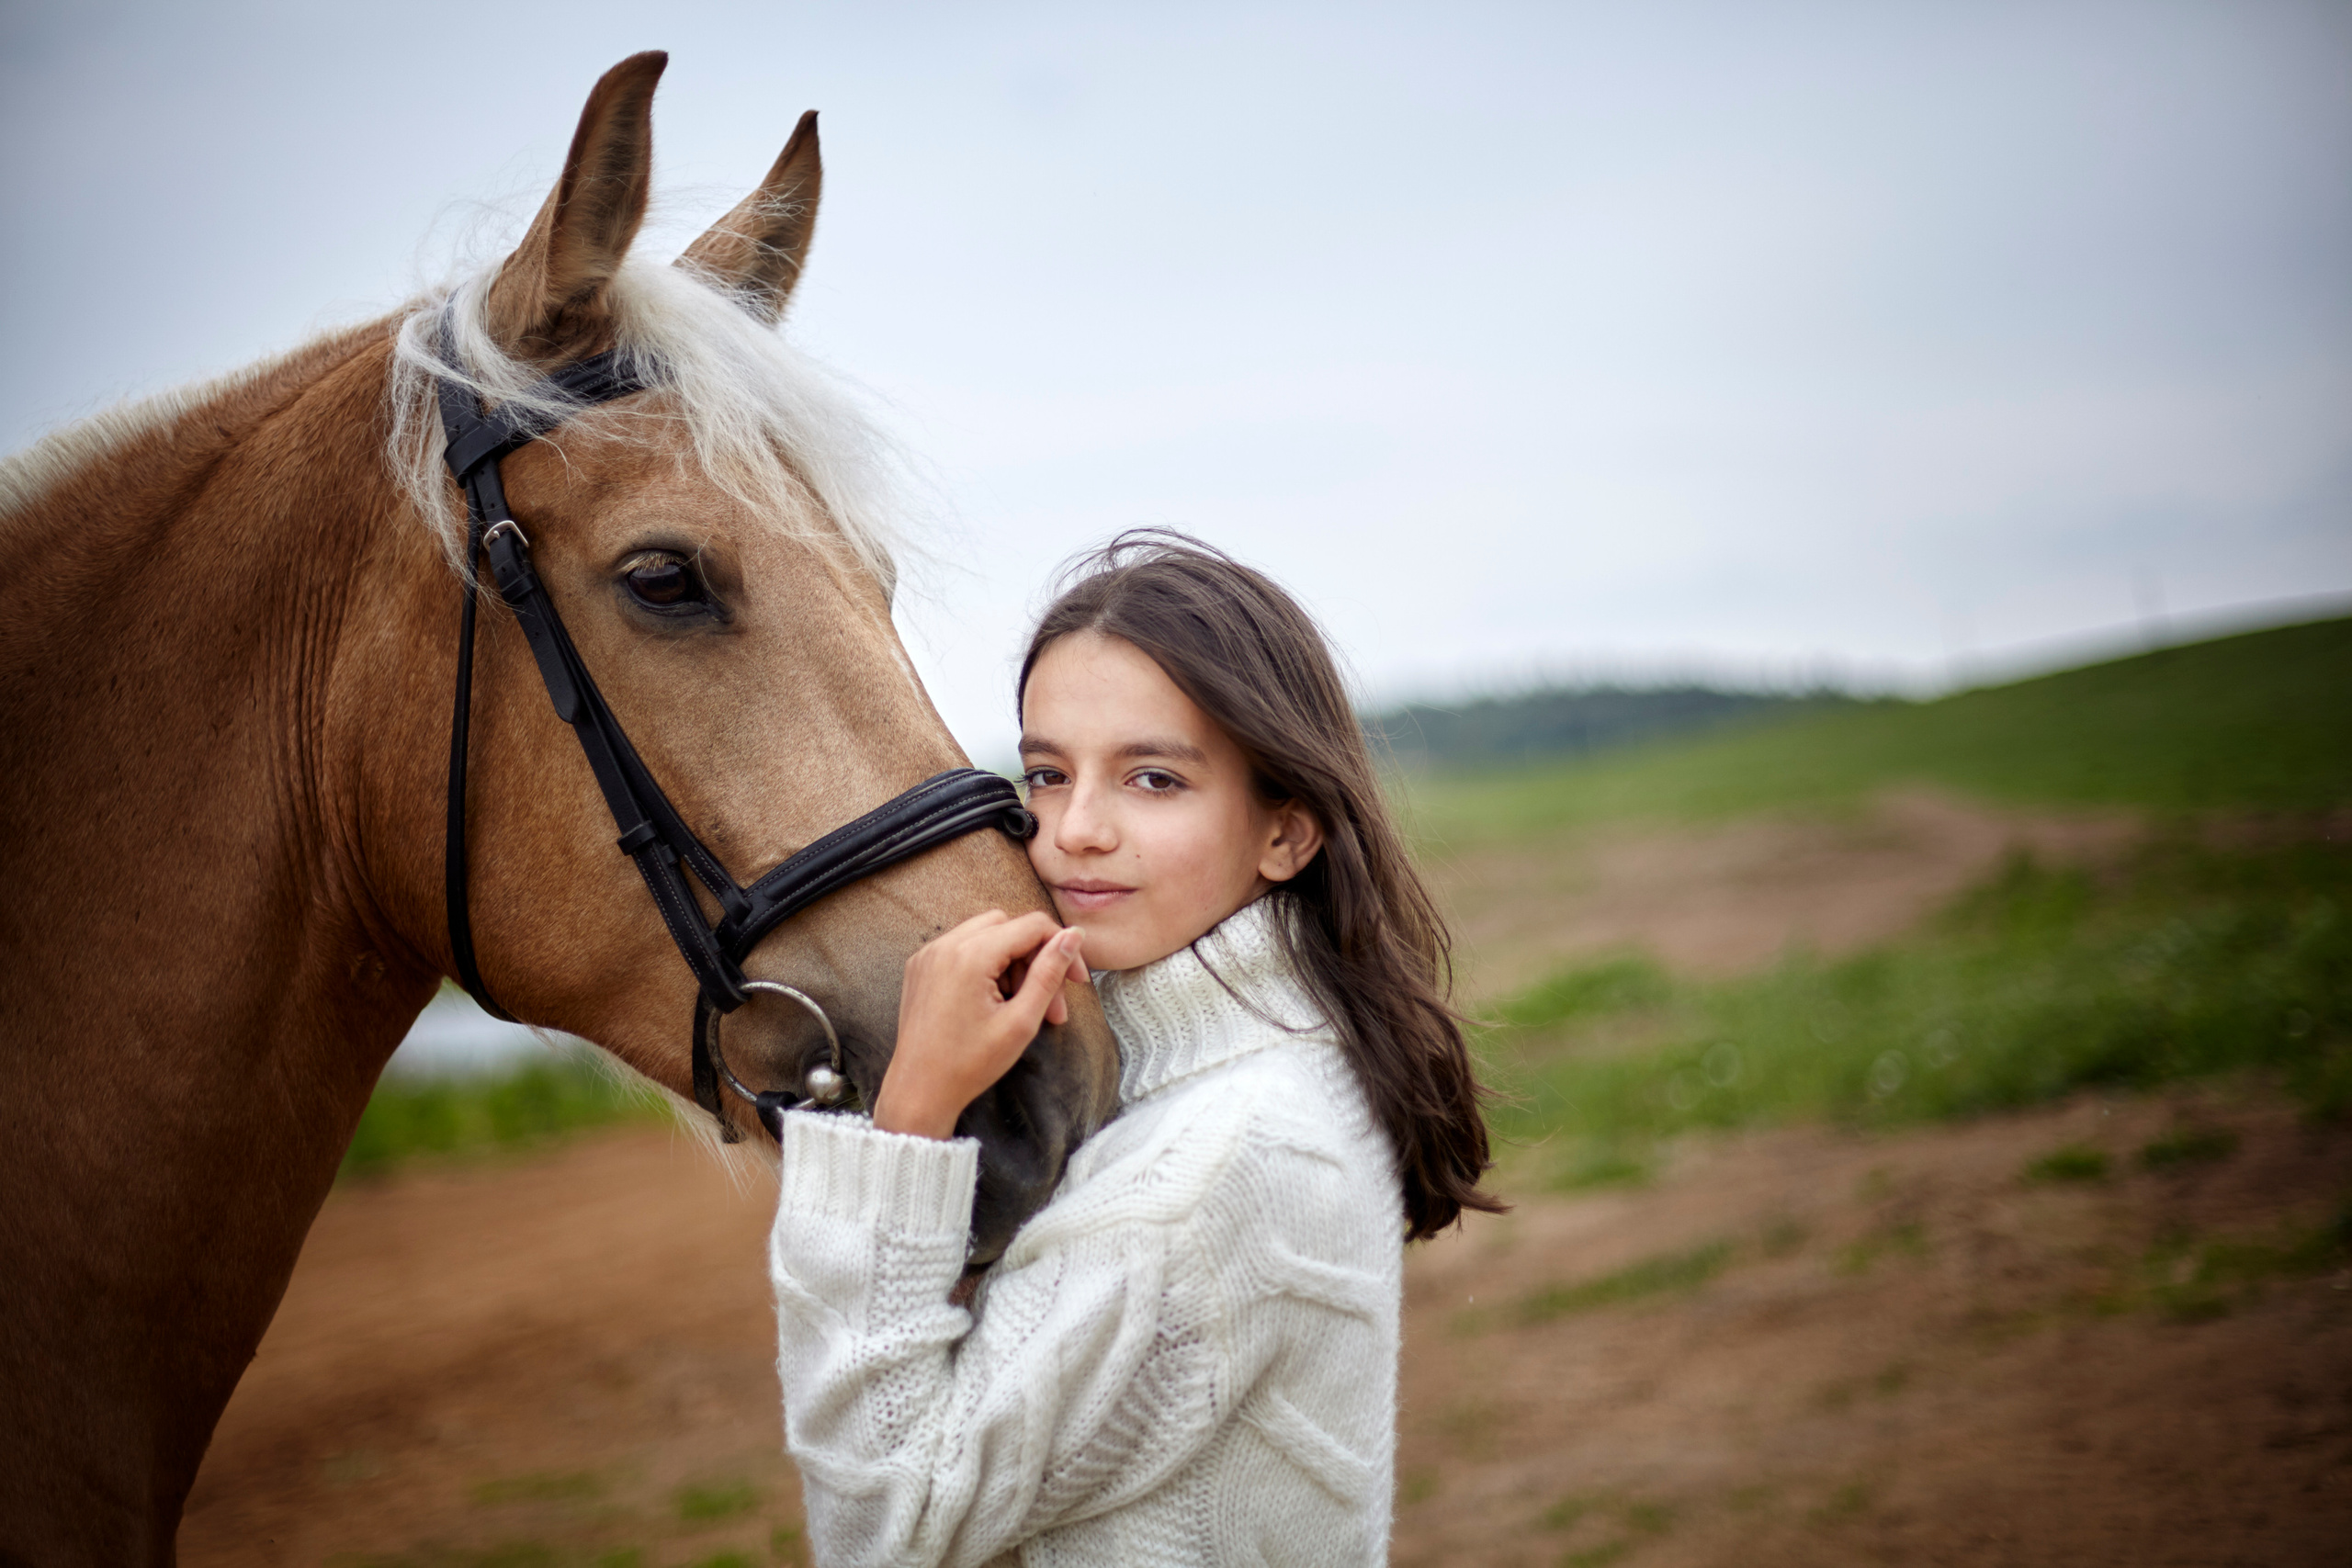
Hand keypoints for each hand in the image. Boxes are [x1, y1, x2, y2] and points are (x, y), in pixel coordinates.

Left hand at [870, 911, 1088, 1140]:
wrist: (919, 1090)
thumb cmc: (969, 1064)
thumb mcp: (1021, 1021)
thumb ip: (1049, 973)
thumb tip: (1073, 936)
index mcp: (971, 955)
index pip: (1033, 926)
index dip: (1062, 947)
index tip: (1076, 980)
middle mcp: (945, 945)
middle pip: (1009, 926)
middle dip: (1035, 957)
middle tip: (1050, 1000)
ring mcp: (929, 954)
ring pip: (986, 934)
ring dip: (1011, 961)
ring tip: (1020, 1004)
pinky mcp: (920, 966)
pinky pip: (962, 948)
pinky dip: (984, 964)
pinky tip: (992, 999)